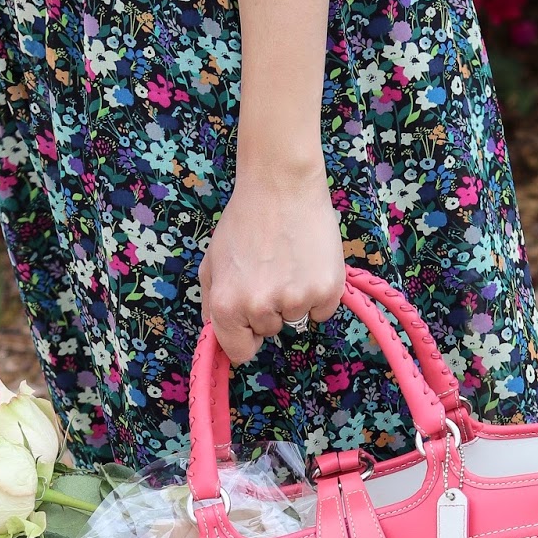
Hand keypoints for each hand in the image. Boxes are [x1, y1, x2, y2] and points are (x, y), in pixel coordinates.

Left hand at [200, 167, 345, 364]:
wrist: (281, 184)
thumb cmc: (245, 220)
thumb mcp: (212, 262)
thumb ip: (211, 305)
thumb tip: (218, 339)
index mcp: (227, 306)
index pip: (240, 353)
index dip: (246, 334)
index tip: (251, 317)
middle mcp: (260, 308)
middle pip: (270, 332)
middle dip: (270, 310)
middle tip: (271, 270)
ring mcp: (295, 300)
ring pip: (296, 320)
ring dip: (294, 299)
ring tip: (289, 262)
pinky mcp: (326, 290)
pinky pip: (322, 311)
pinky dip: (318, 293)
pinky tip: (308, 263)